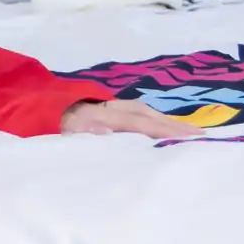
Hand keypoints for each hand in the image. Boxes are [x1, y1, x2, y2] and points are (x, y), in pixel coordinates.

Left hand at [59, 99, 204, 138]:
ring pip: (146, 112)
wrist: (42, 111)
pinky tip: (171, 131)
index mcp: (100, 114)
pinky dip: (157, 121)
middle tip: (202, 135)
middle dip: (173, 125)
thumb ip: (84, 134)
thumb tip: (107, 133)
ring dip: (168, 122)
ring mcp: (112, 106)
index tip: (184, 137)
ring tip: (192, 133)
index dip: (160, 130)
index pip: (136, 123)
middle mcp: (110, 107)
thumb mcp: (63, 134)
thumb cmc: (56, 129)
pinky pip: (141, 115)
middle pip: (147, 115)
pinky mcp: (113, 110)